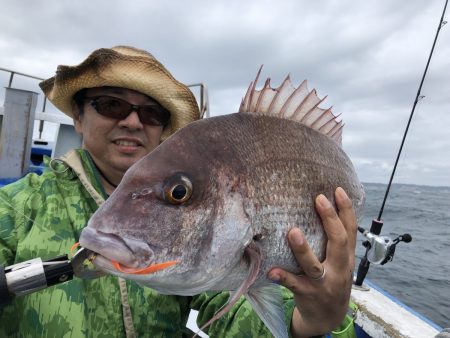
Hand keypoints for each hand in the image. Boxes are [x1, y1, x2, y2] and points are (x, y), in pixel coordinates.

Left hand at [268, 187, 356, 337]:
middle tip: (319, 199)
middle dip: (330, 219)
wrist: (329, 317)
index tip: (337, 190)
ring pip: (314, 266)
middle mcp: (338, 269)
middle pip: (338, 243)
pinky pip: (294, 285)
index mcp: (347, 258)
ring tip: (293, 231)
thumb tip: (323, 208)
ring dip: (303, 249)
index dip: (346, 209)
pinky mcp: (308, 295)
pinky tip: (272, 271)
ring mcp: (323, 284)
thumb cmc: (331, 281)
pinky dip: (283, 278)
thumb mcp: (340, 262)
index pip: (350, 230)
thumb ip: (334, 241)